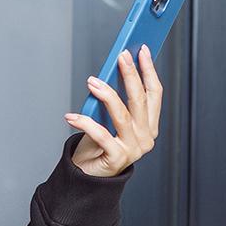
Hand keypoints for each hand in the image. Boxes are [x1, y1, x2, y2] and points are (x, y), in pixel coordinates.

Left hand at [64, 44, 162, 176]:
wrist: (88, 176)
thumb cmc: (98, 145)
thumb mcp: (109, 119)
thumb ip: (114, 101)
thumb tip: (109, 72)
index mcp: (149, 126)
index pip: (154, 94)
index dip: (149, 71)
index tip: (142, 50)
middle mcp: (146, 137)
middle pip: (140, 100)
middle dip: (131, 75)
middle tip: (121, 56)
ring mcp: (134, 149)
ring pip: (122, 115)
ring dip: (106, 94)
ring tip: (91, 82)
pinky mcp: (117, 158)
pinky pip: (101, 135)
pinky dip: (84, 123)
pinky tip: (71, 116)